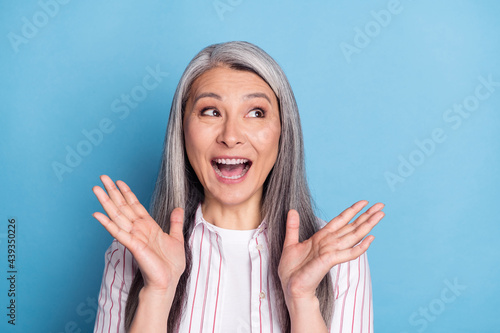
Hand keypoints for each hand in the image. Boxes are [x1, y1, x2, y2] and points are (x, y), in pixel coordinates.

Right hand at [92, 175, 185, 293]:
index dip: (127, 193)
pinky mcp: (133, 246)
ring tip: (96, 189)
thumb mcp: (176, 238)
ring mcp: (134, 237)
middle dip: (113, 191)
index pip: (135, 205)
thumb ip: (175, 222)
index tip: (119, 181)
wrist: (169, 281)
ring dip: (106, 202)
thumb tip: (178, 208)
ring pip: (117, 215)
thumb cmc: (171, 264)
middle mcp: (138, 229)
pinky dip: (108, 223)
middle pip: (122, 206)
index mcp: (148, 226)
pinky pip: (118, 232)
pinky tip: (97, 215)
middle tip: (102, 177)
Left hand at [278, 200, 383, 302]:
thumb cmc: (292, 269)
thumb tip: (292, 210)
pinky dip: (360, 247)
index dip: (352, 211)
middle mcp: (330, 243)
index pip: (340, 220)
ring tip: (380, 215)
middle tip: (381, 205)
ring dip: (368, 225)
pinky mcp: (330, 260)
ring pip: (354, 235)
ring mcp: (332, 251)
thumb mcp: (290, 243)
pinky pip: (349, 253)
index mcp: (321, 238)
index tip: (364, 202)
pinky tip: (370, 239)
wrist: (291, 286)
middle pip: (352, 226)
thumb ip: (293, 226)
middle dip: (366, 215)